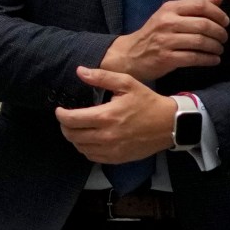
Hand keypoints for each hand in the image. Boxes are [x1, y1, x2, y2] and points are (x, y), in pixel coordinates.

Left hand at [55, 66, 176, 162]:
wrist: (169, 124)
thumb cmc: (147, 102)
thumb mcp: (127, 83)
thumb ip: (101, 77)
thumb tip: (80, 71)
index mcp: (106, 116)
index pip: (72, 120)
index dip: (61, 115)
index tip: (59, 110)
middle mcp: (106, 136)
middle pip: (72, 136)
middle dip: (65, 126)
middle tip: (67, 119)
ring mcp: (111, 150)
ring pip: (80, 148)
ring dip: (74, 138)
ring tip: (77, 128)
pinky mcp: (117, 158)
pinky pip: (92, 157)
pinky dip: (86, 148)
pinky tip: (89, 139)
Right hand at [101, 0, 227, 80]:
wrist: (130, 55)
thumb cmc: (154, 34)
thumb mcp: (170, 15)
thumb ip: (194, 7)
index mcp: (170, 8)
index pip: (200, 5)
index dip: (218, 13)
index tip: (226, 22)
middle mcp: (167, 22)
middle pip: (203, 24)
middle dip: (219, 32)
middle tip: (224, 38)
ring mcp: (166, 41)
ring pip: (200, 42)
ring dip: (215, 47)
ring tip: (220, 50)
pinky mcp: (166, 58)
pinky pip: (194, 58)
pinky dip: (208, 59)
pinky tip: (214, 60)